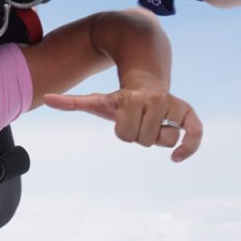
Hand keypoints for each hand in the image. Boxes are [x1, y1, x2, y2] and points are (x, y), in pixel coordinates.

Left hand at [44, 87, 201, 161]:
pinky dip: (189, 148)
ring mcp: (171, 105)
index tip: (122, 118)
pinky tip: (176, 159)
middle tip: (137, 120)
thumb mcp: (96, 101)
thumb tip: (45, 98)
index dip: (122, 132)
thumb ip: (73, 102)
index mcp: (130, 98)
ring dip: (158, 138)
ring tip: (152, 121)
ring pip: (164, 141)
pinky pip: (195, 133)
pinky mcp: (187, 112)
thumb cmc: (118, 98)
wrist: (145, 82)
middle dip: (139, 134)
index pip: (125, 135)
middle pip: (144, 140)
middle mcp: (153, 99)